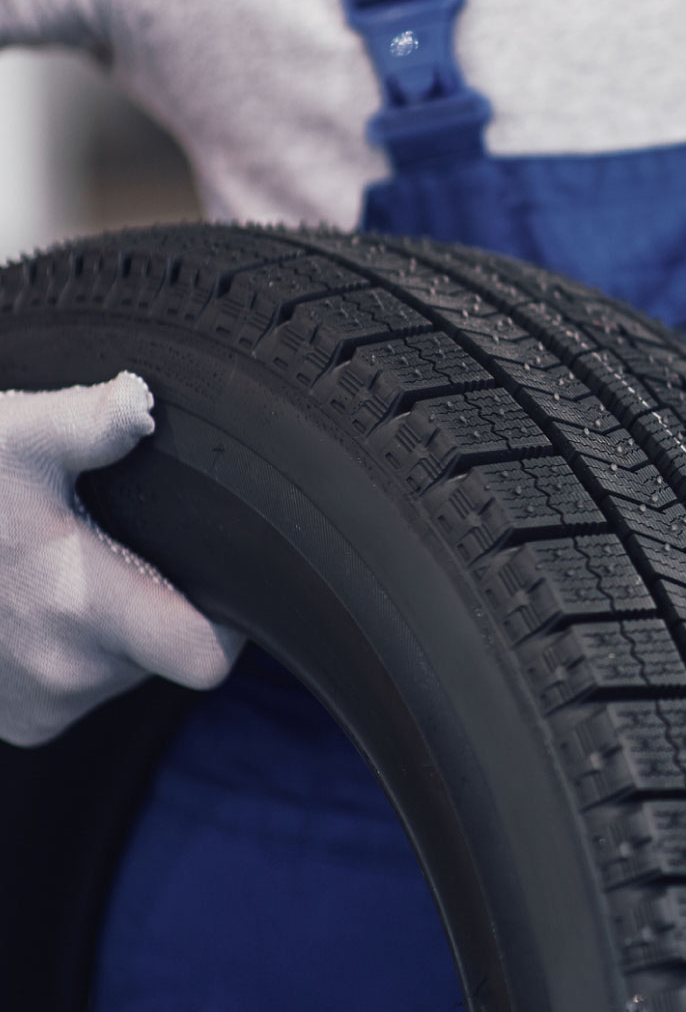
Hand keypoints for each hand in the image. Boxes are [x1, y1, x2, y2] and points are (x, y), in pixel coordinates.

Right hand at [0, 373, 242, 746]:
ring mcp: (40, 703)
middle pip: (169, 654)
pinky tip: (43, 605)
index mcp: (78, 609)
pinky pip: (83, 690)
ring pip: (127, 670)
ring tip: (69, 570)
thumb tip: (138, 401)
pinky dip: (75, 651)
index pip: (205, 653)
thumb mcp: (11, 439)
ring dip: (115, 628)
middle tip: (121, 550)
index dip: (228, 621)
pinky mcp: (22, 720)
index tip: (219, 577)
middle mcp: (64, 672)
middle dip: (162, 605)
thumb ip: (84, 422)